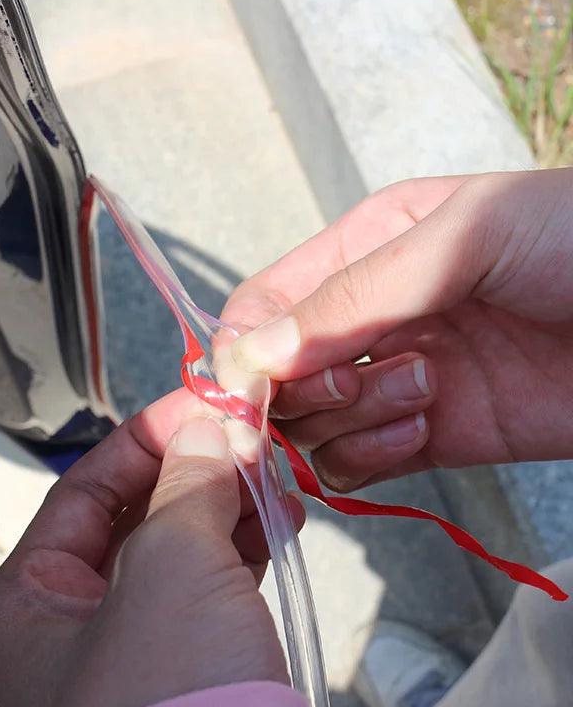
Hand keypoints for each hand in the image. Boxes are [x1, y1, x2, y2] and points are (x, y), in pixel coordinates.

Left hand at [0, 389, 299, 706]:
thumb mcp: (167, 569)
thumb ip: (185, 487)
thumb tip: (205, 428)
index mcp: (32, 598)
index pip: (88, 487)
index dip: (149, 436)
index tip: (204, 400)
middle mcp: (75, 624)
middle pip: (138, 514)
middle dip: (196, 468)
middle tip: (248, 432)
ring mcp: (137, 649)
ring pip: (182, 547)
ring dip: (228, 503)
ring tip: (275, 471)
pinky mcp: (194, 671)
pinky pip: (214, 586)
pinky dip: (246, 546)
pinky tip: (281, 518)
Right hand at [223, 169, 572, 491]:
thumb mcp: (463, 239)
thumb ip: (354, 295)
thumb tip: (252, 354)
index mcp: (360, 252)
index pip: (261, 304)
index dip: (243, 348)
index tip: (251, 386)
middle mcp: (366, 320)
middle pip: (276, 375)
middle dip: (305, 388)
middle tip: (362, 378)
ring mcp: (394, 382)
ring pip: (311, 425)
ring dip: (351, 418)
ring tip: (425, 393)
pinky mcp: (426, 439)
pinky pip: (354, 466)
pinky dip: (369, 458)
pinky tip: (421, 433)